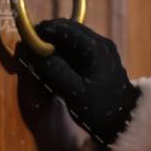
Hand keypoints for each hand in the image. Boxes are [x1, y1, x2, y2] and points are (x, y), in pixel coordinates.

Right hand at [17, 20, 140, 147]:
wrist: (124, 123)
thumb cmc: (99, 108)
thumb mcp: (74, 91)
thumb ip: (54, 69)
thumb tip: (35, 52)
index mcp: (95, 47)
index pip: (65, 27)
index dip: (44, 31)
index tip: (25, 38)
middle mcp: (100, 43)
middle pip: (68, 30)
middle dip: (48, 38)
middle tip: (29, 49)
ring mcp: (101, 52)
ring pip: (71, 40)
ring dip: (54, 46)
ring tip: (38, 58)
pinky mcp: (99, 61)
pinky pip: (77, 50)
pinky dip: (62, 54)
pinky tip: (52, 66)